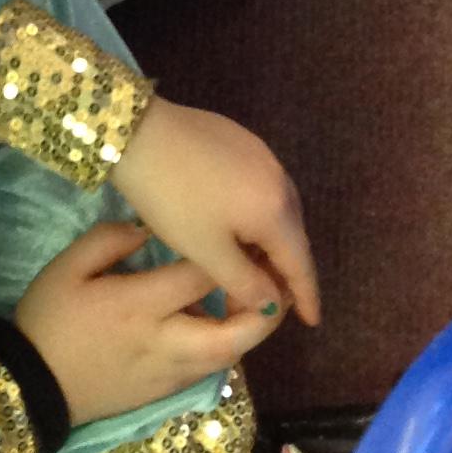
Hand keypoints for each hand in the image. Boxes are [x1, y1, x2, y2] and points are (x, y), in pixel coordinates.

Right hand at [12, 222, 284, 426]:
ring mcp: (168, 373)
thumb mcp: (68, 266)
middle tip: (278, 281)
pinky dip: (225, 347)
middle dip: (265, 311)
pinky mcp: (164, 393)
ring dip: (250, 331)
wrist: (32, 386)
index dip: (232, 255)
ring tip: (257, 299)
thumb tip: (148, 229)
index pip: (201, 277)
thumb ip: (110, 239)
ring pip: (227, 358)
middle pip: (234, 334)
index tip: (247, 233)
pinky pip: (208, 370)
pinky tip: (222, 325)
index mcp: (140, 305)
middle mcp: (165, 342)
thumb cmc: (49, 319)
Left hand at [110, 97, 320, 326]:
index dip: (306, 295)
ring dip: (270, 241)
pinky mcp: (243, 140)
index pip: (300, 262)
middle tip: (263, 299)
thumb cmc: (172, 199)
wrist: (138, 132)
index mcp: (275, 210)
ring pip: (279, 209)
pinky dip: (259, 214)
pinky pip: (264, 187)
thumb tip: (273, 305)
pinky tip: (237, 224)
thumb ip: (245, 283)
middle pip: (293, 235)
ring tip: (249, 266)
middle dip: (283, 271)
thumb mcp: (205, 251)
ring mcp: (263, 155)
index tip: (312, 321)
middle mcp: (279, 179)